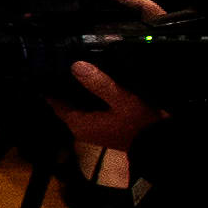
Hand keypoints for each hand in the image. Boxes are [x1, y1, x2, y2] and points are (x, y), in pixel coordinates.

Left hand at [46, 57, 162, 150]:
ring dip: (79, 91)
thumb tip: (76, 65)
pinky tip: (96, 84)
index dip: (51, 87)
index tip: (46, 70)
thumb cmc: (140, 123)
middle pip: (66, 103)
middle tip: (63, 63)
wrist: (161, 144)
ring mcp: (94, 129)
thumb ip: (98, 84)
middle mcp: (82, 128)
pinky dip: (91, 98)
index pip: (55, 103)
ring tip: (79, 68)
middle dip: (65, 86)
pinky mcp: (105, 127)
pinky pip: (91, 109)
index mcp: (78, 123)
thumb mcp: (121, 100)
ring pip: (79, 105)